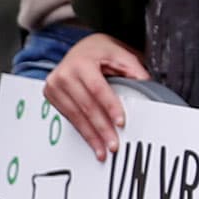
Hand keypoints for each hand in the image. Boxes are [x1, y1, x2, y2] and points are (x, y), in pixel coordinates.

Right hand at [44, 33, 148, 158]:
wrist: (80, 48)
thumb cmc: (99, 51)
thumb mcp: (119, 54)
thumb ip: (133, 69)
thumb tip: (147, 86)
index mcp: (81, 62)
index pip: (97, 89)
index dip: (110, 106)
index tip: (120, 122)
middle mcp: (64, 74)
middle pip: (86, 106)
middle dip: (102, 128)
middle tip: (113, 143)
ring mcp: (55, 85)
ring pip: (76, 116)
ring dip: (91, 136)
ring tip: (103, 150)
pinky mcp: (51, 95)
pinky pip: (69, 117)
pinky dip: (82, 131)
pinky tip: (92, 141)